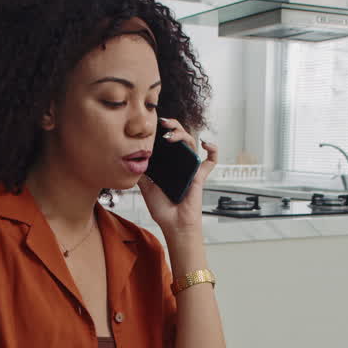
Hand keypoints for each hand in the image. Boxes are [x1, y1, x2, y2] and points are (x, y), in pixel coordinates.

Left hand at [138, 118, 215, 237]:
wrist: (173, 225)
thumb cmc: (163, 209)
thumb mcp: (146, 187)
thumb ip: (142, 173)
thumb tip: (133, 159)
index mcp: (168, 165)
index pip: (168, 143)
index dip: (163, 132)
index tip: (153, 126)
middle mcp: (180, 164)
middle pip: (181, 137)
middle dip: (173, 126)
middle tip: (163, 123)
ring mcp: (191, 168)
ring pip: (192, 143)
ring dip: (182, 134)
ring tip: (170, 136)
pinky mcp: (200, 175)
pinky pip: (212, 161)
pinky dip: (213, 149)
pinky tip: (206, 143)